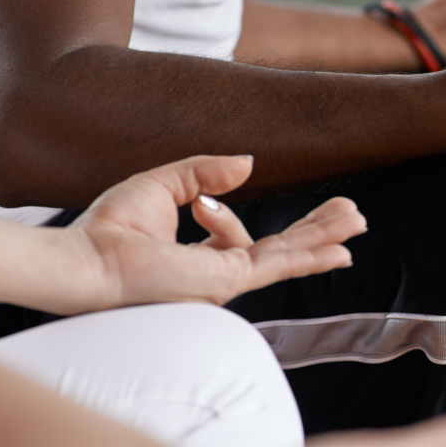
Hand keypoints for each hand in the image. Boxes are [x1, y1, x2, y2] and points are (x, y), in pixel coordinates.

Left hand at [50, 156, 364, 314]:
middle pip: (279, 248)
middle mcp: (217, 276)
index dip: (224, 209)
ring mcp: (226, 282)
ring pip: (287, 256)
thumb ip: (205, 174)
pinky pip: (278, 265)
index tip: (202, 201)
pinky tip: (340, 253)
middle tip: (349, 212)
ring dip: (324, 237)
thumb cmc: (108, 230)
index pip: (235, 235)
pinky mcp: (228, 282)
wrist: (88, 258)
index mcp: (198, 259)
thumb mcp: (163, 186)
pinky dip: (311, 257)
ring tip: (357, 221)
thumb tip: (248, 164)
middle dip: (315, 229)